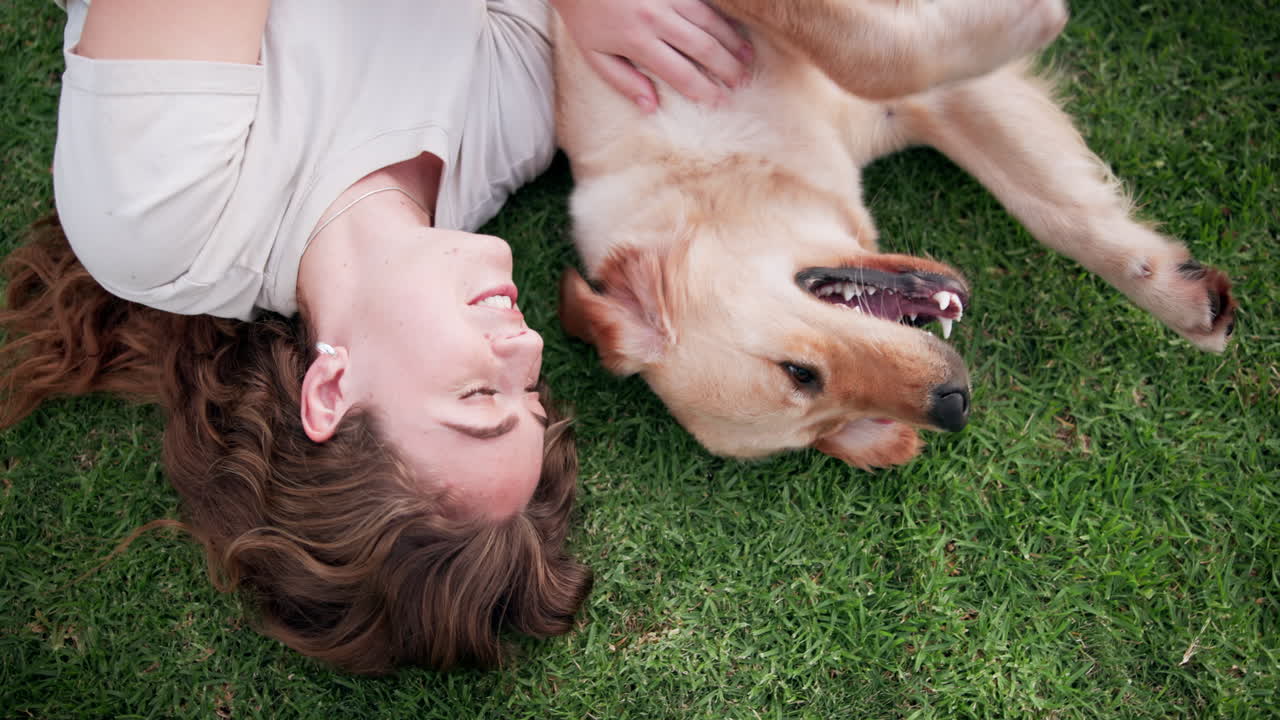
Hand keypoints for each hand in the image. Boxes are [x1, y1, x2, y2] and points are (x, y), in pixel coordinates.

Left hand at [553, 0, 752, 111]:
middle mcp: (657, 19)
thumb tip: (651, 107)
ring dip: (732, 41)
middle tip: (742, 83)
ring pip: (710, 21)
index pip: (681, 73)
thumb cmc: (585, 17)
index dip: (705, 90)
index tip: (720, 102)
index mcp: (638, 42)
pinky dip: (722, 16)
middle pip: (703, 48)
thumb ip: (623, 81)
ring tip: (747, 58)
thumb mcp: (594, 55)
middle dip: (726, 68)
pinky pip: (704, 0)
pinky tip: (735, 28)